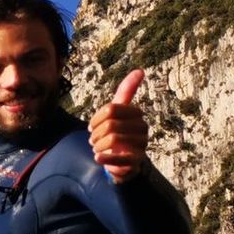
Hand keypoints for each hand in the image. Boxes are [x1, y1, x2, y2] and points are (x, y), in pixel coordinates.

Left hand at [89, 69, 149, 183]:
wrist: (123, 160)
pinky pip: (119, 158)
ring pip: (113, 139)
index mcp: (137, 115)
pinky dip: (105, 158)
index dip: (96, 118)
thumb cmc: (118, 132)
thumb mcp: (118, 112)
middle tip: (92, 140)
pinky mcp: (136, 163)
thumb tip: (140, 70)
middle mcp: (143, 129)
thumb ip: (127, 91)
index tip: (91, 126)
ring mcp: (141, 146)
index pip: (111, 109)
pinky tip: (97, 158)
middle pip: (111, 124)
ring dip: (98, 145)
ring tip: (96, 149)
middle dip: (95, 133)